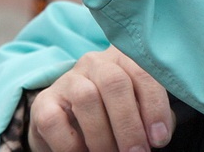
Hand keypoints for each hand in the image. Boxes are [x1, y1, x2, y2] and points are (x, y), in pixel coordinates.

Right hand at [29, 47, 174, 151]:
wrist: (69, 124)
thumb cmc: (113, 116)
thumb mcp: (136, 110)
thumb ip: (150, 117)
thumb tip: (159, 135)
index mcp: (123, 59)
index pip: (143, 73)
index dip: (154, 107)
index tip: (159, 139)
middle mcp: (95, 62)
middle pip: (115, 83)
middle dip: (129, 124)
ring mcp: (68, 79)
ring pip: (87, 98)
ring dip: (102, 136)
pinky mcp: (44, 102)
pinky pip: (55, 120)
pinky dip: (72, 145)